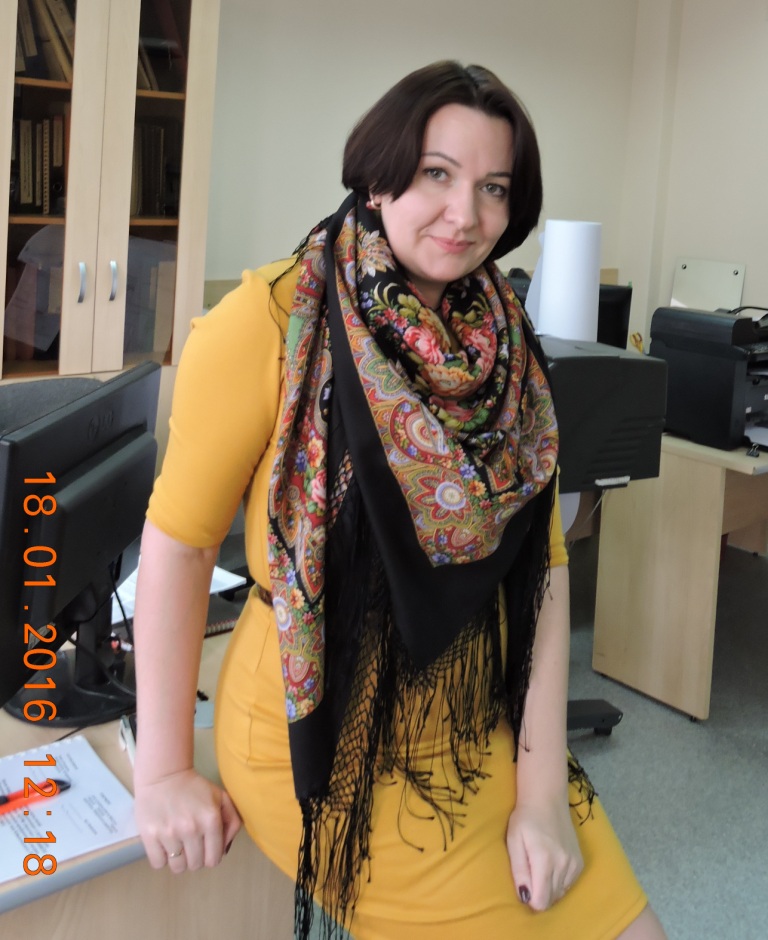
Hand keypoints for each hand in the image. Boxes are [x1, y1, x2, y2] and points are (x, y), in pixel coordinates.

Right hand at [134, 768, 241, 871]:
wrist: (164, 774)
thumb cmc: (194, 788)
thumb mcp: (221, 798)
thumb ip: (232, 822)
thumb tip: (225, 850)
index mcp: (211, 820)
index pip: (214, 860)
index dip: (211, 856)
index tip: (205, 848)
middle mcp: (191, 829)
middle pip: (196, 865)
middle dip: (195, 858)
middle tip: (191, 844)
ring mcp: (169, 834)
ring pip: (178, 868)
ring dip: (179, 860)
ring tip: (178, 844)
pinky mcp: (150, 836)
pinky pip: (158, 863)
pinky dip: (162, 858)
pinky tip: (164, 844)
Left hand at [506, 796, 582, 910]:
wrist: (547, 799)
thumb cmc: (525, 819)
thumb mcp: (514, 841)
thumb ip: (519, 870)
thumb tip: (524, 897)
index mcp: (545, 860)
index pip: (541, 901)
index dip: (530, 900)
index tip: (523, 887)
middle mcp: (563, 865)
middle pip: (551, 900)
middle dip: (539, 895)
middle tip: (529, 876)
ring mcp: (574, 864)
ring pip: (561, 894)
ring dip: (549, 889)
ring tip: (539, 869)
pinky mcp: (580, 862)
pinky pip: (569, 884)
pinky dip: (559, 882)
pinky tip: (550, 867)